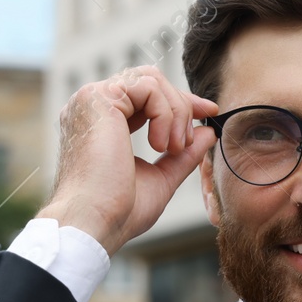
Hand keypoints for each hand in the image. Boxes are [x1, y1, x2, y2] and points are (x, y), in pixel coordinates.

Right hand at [39, 65, 218, 255]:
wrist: (96, 222)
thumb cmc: (120, 210)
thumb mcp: (162, 178)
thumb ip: (183, 154)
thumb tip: (207, 132)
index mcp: (103, 122)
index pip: (145, 94)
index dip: (180, 102)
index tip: (208, 113)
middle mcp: (94, 106)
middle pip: (151, 80)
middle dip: (182, 105)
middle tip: (188, 141)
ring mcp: (93, 99)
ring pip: (153, 80)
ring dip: (176, 114)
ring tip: (172, 149)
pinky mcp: (99, 98)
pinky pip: (149, 87)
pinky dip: (166, 115)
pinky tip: (160, 146)